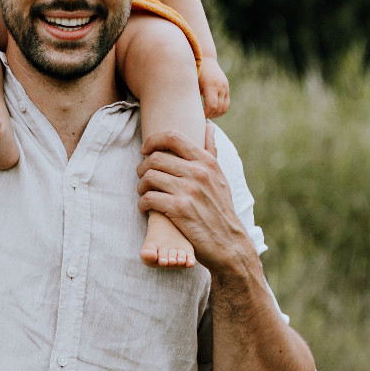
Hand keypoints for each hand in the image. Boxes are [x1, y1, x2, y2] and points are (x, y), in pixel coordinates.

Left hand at [136, 122, 254, 276]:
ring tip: (143, 193)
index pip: (173, 137)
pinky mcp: (179, 209)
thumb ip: (211, 151)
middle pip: (155, 158)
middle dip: (143, 167)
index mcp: (207, 162)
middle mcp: (198, 173)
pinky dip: (142, 203)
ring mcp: (189, 191)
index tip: (145, 150)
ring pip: (149, 177)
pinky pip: (148, 198)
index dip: (153, 140)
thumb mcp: (220, 177)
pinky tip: (145, 208)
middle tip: (142, 178)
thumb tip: (207, 126)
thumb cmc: (220, 209)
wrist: (228, 243)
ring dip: (140, 186)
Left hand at [198, 57, 229, 117]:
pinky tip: (212, 111)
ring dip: (217, 114)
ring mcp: (225, 87)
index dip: (206, 114)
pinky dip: (221, 109)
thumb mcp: (193, 83)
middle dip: (211, 115)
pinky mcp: (227, 87)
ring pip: (225, 107)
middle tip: (202, 119)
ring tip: (208, 116)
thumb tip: (189, 112)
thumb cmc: (195, 72)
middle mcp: (220, 87)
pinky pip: (227, 103)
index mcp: (211, 86)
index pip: (212, 106)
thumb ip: (193, 96)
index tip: (199, 117)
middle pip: (219, 108)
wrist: (206, 59)